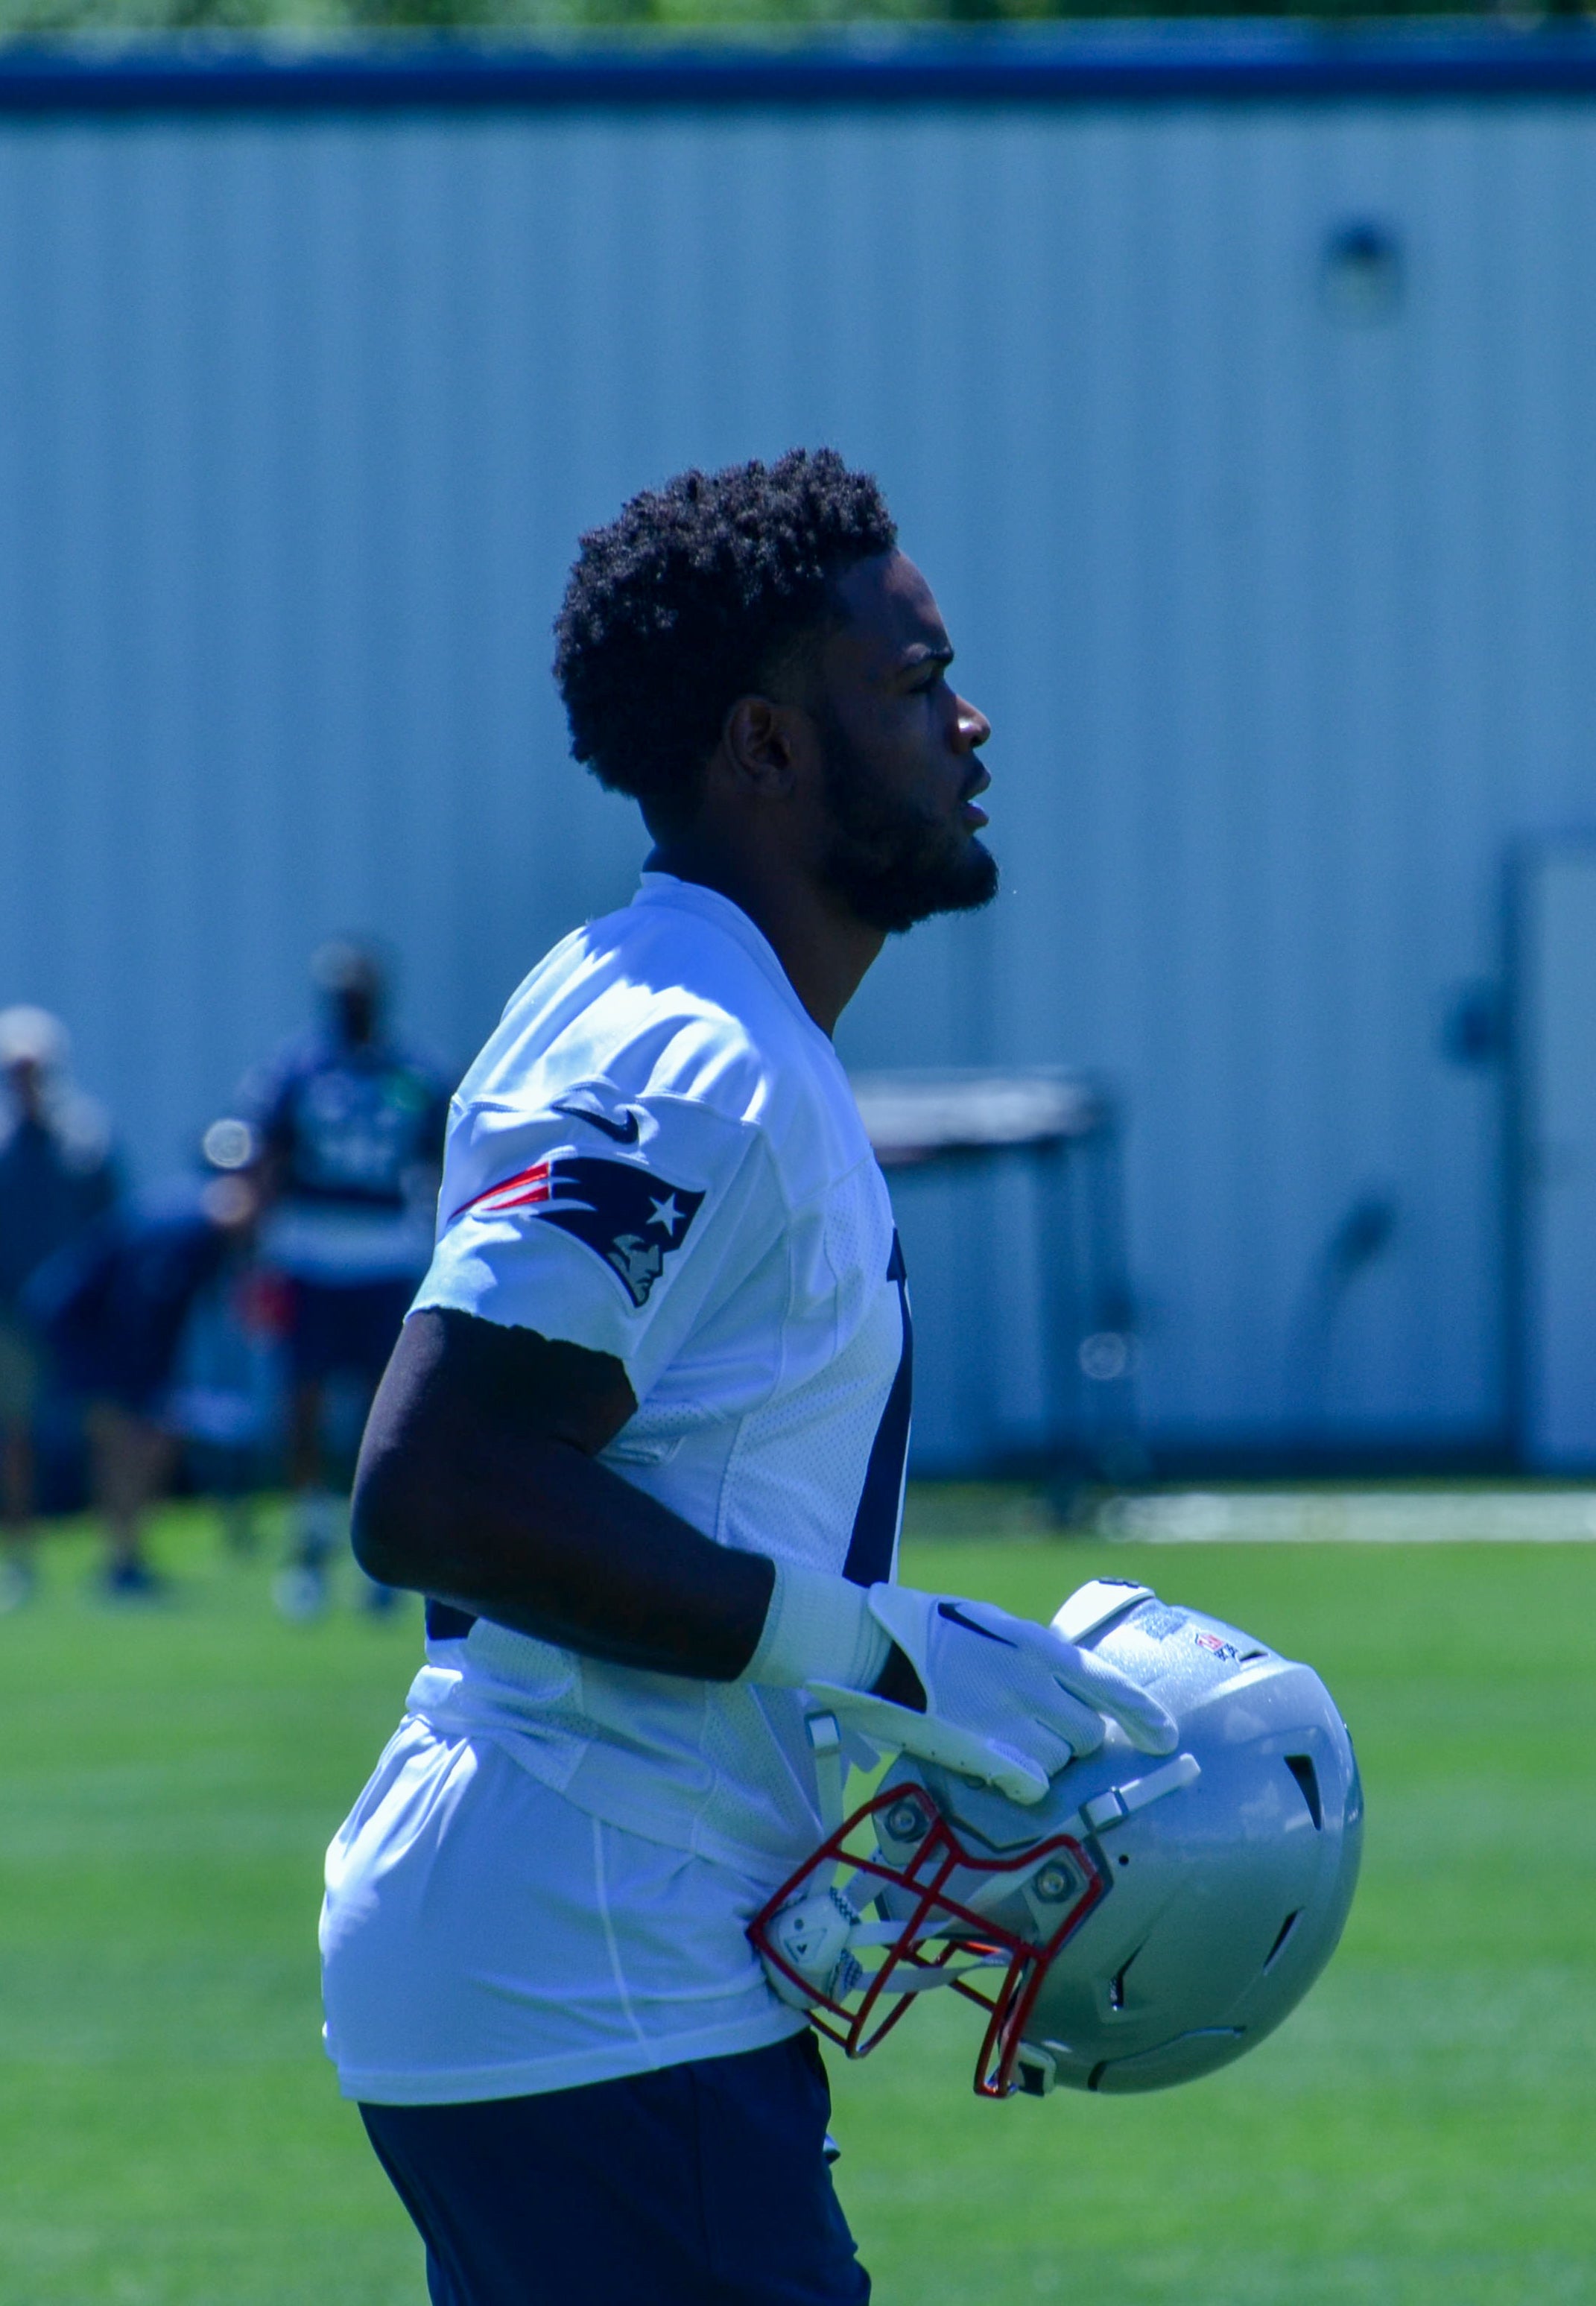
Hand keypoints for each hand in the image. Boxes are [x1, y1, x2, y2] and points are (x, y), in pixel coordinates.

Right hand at [808, 1584, 1176, 1804]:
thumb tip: (1058, 1684)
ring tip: (998, 1743)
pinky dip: (1020, 1783)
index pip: (1109, 1683)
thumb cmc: (921, 1631)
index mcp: (1036, 1646)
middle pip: (1088, 1734)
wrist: (868, 1645)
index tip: (1166, 1737)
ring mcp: (1010, 1715)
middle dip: (1071, 1742)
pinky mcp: (983, 1748)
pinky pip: (1031, 1783)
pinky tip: (993, 1769)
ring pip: (1059, 1761)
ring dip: (1040, 1762)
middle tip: (1033, 1735)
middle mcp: (1034, 1680)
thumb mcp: (989, 1627)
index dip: (1143, 1714)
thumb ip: (1030, 1657)